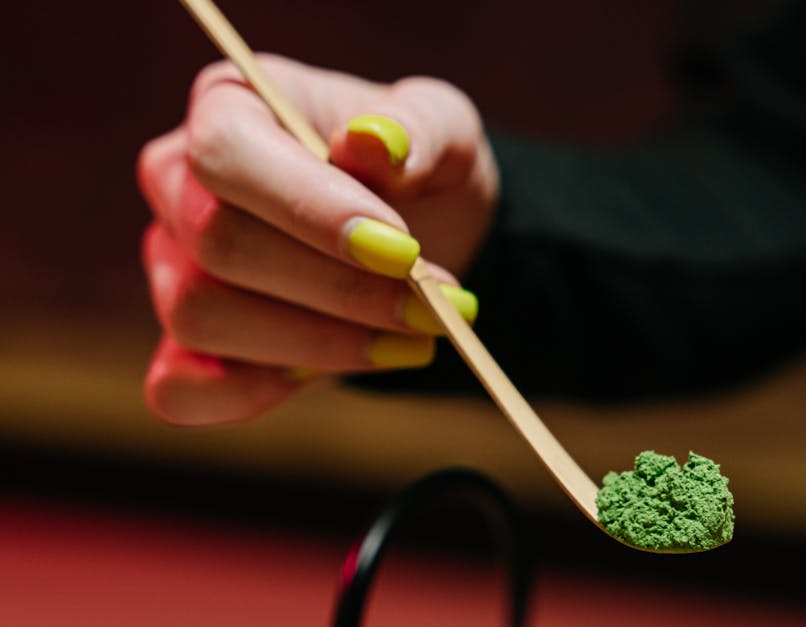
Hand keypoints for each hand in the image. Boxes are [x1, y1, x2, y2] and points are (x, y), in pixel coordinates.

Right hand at [137, 54, 498, 424]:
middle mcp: (181, 184)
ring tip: (412, 336)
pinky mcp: (186, 344)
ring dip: (319, 343)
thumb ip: (417, 129)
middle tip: (431, 306)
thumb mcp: (443, 129)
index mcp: (230, 105)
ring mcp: (173, 267)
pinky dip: (251, 394)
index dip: (310, 210)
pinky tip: (326, 376)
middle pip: (219, 244)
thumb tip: (373, 142)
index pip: (228, 153)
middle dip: (338, 289)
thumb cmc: (419, 169)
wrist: (419, 234)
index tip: (401, 251)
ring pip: (204, 317)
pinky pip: (181, 388)